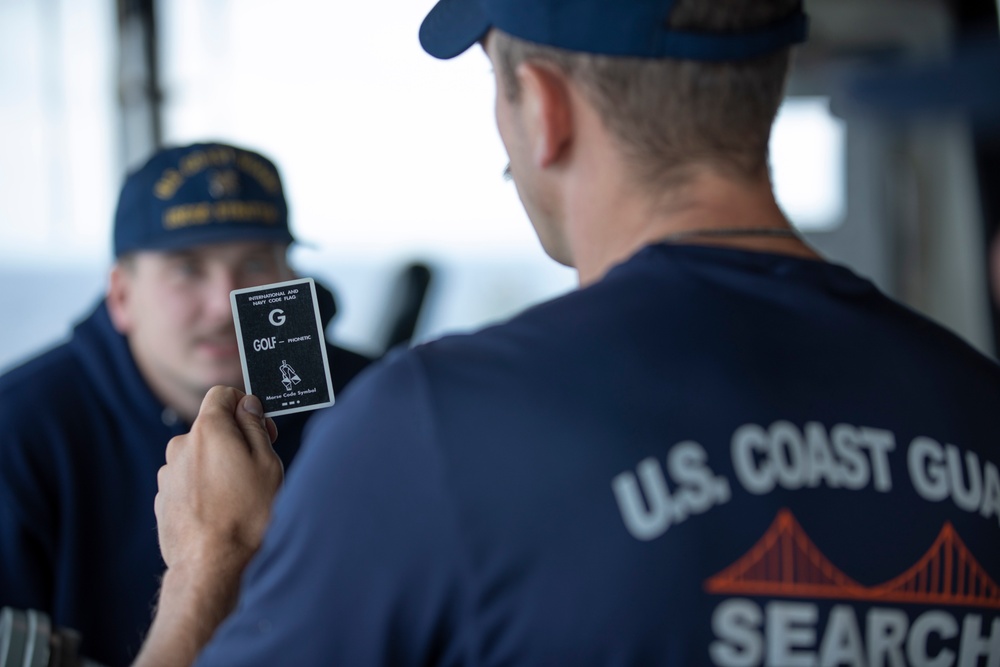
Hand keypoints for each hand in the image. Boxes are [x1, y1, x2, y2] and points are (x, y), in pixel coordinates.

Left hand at [155, 386, 282, 572]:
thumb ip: (254, 427)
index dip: (246, 406)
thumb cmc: (246, 516)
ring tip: (238, 497)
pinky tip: (221, 511)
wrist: (211, 567)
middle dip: (234, 440)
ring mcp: (168, 474)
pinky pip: (188, 481)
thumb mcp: (267, 464)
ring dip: (218, 466)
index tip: (261, 428)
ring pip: (200, 456)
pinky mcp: (162, 499)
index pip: (223, 395)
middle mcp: (180, 446)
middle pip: (212, 428)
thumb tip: (247, 405)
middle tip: (256, 468)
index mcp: (208, 430)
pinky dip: (204, 488)